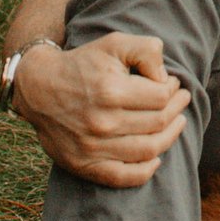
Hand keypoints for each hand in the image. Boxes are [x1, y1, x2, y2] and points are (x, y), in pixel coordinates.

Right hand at [8, 32, 190, 186]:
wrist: (39, 88)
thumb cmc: (82, 64)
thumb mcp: (114, 43)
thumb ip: (147, 50)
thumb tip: (166, 79)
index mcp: (111, 91)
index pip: (161, 97)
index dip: (173, 89)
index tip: (173, 84)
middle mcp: (103, 122)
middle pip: (158, 123)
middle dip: (177, 110)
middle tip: (180, 100)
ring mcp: (93, 147)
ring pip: (148, 150)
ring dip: (170, 137)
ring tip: (176, 123)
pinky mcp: (85, 165)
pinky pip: (123, 177)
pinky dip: (145, 171)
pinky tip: (156, 158)